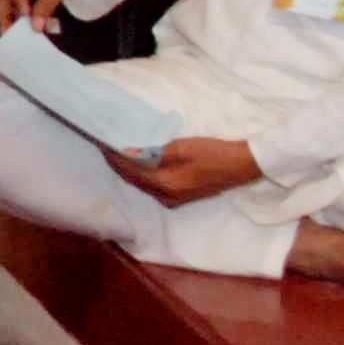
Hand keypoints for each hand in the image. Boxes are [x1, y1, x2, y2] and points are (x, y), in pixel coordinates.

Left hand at [105, 136, 263, 206]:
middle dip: (119, 165)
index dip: (115, 159)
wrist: (241, 165)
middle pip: (134, 181)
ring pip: (143, 184)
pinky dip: (143, 175)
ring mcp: (174, 199)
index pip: (131, 172)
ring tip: (117, 154)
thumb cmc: (212, 153)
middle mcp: (166, 197)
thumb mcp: (181, 148)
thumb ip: (153, 152)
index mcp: (165, 185)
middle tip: (106, 148)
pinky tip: (139, 164)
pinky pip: (154, 186)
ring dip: (130, 171)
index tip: (102, 145)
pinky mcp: (181, 196)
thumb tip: (128, 152)